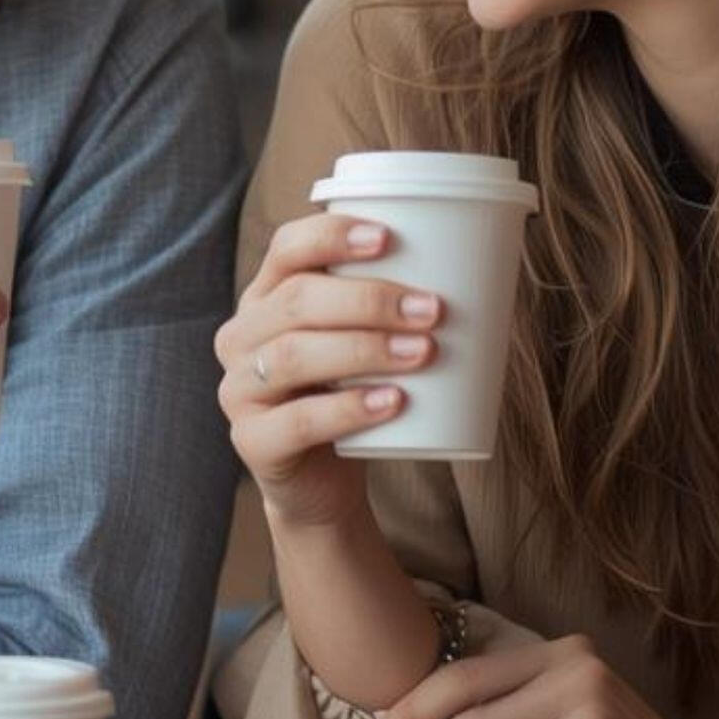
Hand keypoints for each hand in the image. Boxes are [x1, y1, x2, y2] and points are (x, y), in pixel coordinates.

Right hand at [215, 212, 444, 529]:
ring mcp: (240, 390)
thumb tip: (478, 268)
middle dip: (369, 299)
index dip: (332, 236)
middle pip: (298, 301)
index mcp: (265, 297)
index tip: (388, 238)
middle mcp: (241, 336)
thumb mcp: (358, 342)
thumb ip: (386, 307)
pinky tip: (393, 402)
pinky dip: (350, 409)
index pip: (288, 248)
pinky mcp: (253, 442)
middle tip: (432, 310)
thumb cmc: (349, 395)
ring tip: (422, 352)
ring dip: (365, 349)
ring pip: (294, 356)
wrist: (322, 482)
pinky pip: (299, 420)